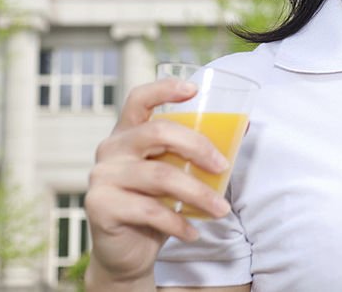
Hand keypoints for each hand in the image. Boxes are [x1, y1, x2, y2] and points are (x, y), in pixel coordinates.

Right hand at [84, 79, 232, 283]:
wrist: (127, 252)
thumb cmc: (156, 205)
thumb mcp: (177, 174)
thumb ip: (197, 152)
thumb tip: (242, 127)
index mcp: (128, 133)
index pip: (139, 99)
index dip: (164, 89)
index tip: (193, 89)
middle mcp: (111, 148)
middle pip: (158, 132)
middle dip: (198, 147)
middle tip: (224, 167)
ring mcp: (102, 176)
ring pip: (160, 176)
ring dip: (198, 194)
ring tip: (220, 210)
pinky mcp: (99, 205)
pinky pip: (149, 210)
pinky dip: (178, 223)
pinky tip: (193, 232)